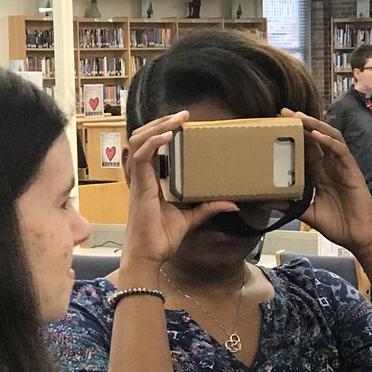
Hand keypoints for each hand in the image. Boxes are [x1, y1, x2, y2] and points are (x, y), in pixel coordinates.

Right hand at [121, 111, 236, 269]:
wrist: (149, 257)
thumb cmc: (161, 240)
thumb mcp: (190, 219)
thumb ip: (207, 208)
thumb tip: (232, 203)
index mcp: (151, 181)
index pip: (151, 148)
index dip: (162, 132)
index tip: (182, 122)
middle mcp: (142, 177)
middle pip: (142, 138)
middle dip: (160, 122)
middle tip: (182, 115)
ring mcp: (139, 180)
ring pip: (139, 141)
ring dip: (157, 126)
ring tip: (176, 119)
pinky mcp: (140, 187)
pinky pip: (141, 157)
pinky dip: (153, 143)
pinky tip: (168, 136)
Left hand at [284, 109, 371, 257]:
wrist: (358, 237)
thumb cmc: (337, 224)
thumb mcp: (306, 213)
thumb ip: (288, 205)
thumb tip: (263, 201)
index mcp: (319, 173)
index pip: (304, 149)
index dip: (292, 137)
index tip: (273, 126)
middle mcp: (330, 165)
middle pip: (315, 137)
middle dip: (300, 123)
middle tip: (282, 112)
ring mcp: (341, 166)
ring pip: (329, 137)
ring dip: (314, 125)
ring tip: (299, 117)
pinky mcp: (352, 170)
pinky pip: (340, 151)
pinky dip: (328, 140)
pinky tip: (316, 134)